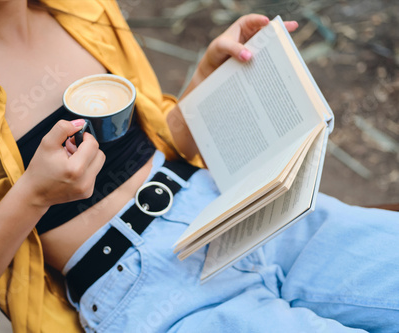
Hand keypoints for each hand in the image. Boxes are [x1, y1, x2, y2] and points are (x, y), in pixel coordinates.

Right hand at [21, 119, 104, 207]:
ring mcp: (87, 189)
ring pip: (98, 163)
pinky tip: (70, 170)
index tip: (74, 138)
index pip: (93, 145)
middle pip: (99, 154)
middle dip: (86, 148)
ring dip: (86, 158)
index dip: (85, 137)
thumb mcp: (47, 143)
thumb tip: (80, 123)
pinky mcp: (87, 193)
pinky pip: (93, 173)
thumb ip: (63, 128)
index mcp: (75, 169)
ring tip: (69, 159)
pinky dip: (85, 168)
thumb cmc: (40, 168)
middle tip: (70, 148)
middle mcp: (84, 181)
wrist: (35, 193)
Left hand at [168, 14, 297, 161]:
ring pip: (250, 31)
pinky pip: (258, 41)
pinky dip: (272, 36)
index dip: (233, 49)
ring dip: (268, 27)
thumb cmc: (199, 118)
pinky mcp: (243, 53)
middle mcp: (221, 54)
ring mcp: (233, 50)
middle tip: (273, 27)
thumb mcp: (197, 125)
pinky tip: (289, 35)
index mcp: (208, 66)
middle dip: (255, 25)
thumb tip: (212, 172)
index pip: (219, 47)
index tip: (247, 57)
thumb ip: (202, 140)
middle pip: (238, 30)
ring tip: (289, 28)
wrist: (193, 107)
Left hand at [182, 14, 297, 96]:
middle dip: (279, 30)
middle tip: (292, 27)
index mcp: (244, 26)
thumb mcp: (220, 47)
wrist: (212, 71)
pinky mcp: (256, 61)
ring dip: (278, 47)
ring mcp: (255, 49)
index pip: (253, 20)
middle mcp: (252, 36)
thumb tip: (249, 56)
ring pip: (269, 46)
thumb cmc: (215, 54)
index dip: (261, 20)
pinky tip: (279, 66)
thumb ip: (233, 49)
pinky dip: (271, 62)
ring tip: (289, 48)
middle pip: (267, 32)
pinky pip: (265, 60)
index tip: (267, 22)